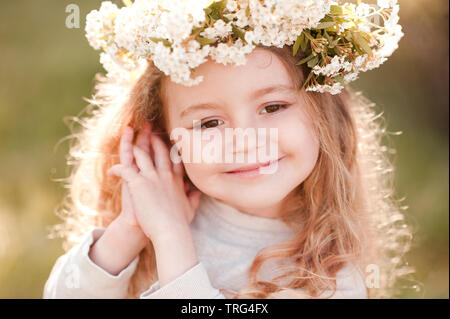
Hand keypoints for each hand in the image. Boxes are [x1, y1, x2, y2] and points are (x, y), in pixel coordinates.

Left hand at [107, 122, 201, 242]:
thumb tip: (197, 192)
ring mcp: (151, 177)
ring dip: (134, 146)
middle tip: (149, 131)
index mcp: (176, 180)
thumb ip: (193, 198)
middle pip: (159, 150)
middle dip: (154, 139)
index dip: (171, 148)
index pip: (174, 159)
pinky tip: (111, 171)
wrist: (170, 230)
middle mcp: (165, 174)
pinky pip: (124, 169)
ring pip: (140, 154)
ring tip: (128, 140)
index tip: (169, 140)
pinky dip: (116, 169)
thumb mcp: (190, 208)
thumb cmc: (180, 223)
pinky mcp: (138, 183)